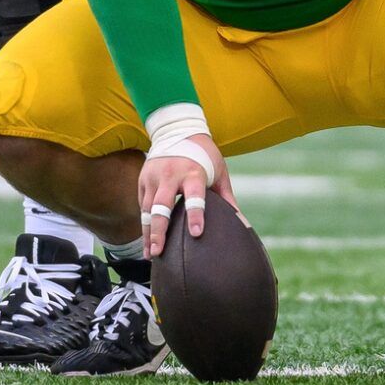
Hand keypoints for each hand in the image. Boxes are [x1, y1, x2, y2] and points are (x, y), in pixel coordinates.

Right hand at [139, 135, 235, 256]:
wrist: (177, 129)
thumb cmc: (204, 154)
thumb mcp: (219, 170)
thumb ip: (227, 197)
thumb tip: (242, 223)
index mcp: (193, 172)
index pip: (194, 196)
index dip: (196, 215)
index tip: (197, 233)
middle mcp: (170, 175)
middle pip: (161, 207)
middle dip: (159, 230)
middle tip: (158, 252)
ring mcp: (153, 177)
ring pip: (147, 210)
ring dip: (148, 233)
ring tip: (150, 255)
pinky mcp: (143, 180)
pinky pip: (141, 206)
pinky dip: (144, 225)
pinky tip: (147, 243)